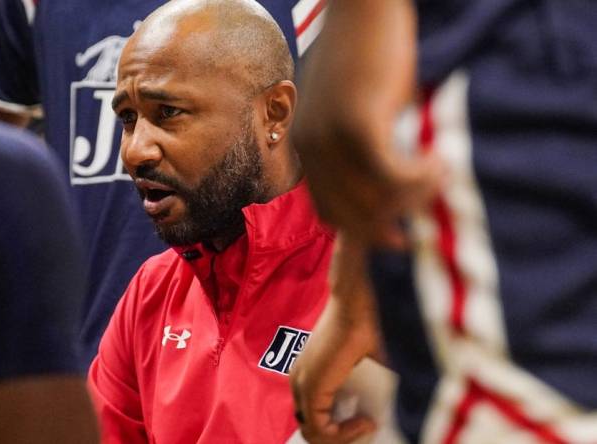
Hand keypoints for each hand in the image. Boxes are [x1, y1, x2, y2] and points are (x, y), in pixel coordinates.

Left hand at [290, 236, 380, 442]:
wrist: (363, 304)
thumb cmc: (373, 326)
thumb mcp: (373, 367)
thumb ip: (374, 390)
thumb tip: (399, 413)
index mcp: (312, 373)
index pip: (316, 416)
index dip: (341, 429)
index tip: (369, 421)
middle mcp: (301, 379)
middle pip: (313, 427)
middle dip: (342, 436)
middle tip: (367, 428)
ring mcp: (302, 382)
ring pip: (314, 432)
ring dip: (343, 437)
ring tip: (366, 426)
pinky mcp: (310, 386)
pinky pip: (318, 429)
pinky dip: (342, 435)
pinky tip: (365, 422)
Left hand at [291, 0, 443, 248]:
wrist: (364, 5)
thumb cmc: (366, 53)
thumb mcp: (355, 107)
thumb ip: (359, 144)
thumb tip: (385, 184)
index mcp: (305, 146)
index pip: (328, 212)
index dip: (363, 232)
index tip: (396, 235)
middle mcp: (310, 147)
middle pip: (350, 215)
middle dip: (390, 224)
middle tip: (425, 208)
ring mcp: (330, 138)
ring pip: (374, 200)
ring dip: (413, 197)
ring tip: (438, 173)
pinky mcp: (358, 123)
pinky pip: (391, 177)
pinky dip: (420, 179)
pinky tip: (439, 161)